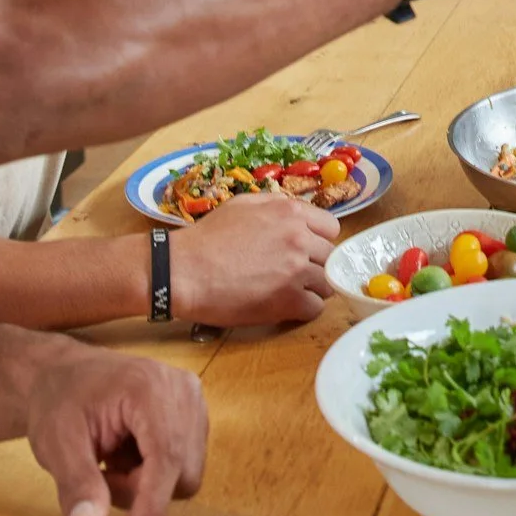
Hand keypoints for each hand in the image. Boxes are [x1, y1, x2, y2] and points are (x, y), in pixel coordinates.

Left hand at [25, 347, 207, 515]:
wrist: (66, 374)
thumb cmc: (59, 402)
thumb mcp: (55, 443)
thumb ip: (76, 485)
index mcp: (149, 387)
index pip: (167, 454)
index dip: (154, 500)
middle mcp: (184, 391)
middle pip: (183, 470)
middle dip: (142, 489)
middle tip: (102, 475)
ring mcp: (194, 401)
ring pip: (186, 473)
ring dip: (147, 484)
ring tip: (112, 462)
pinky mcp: (195, 415)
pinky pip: (185, 465)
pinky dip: (155, 474)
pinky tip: (128, 455)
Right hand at [171, 192, 335, 325]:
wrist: (183, 270)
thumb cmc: (207, 238)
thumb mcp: (244, 205)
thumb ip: (277, 206)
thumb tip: (297, 214)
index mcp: (291, 213)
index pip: (331, 229)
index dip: (319, 241)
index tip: (306, 250)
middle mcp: (300, 238)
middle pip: (329, 256)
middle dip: (315, 265)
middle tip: (292, 273)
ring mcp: (296, 270)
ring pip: (326, 284)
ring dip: (311, 289)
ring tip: (287, 291)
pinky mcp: (288, 301)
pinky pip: (314, 308)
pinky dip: (302, 310)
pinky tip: (283, 306)